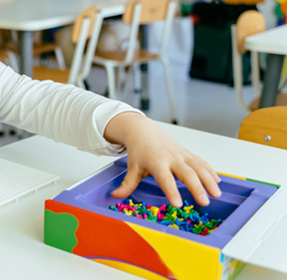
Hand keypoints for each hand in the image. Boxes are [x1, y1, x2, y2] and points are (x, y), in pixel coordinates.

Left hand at [105, 113, 221, 206]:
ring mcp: (182, 154)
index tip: (178, 204)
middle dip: (197, 188)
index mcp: (156, 162)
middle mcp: (171, 158)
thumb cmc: (139, 150)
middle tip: (204, 202)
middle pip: (187, 173)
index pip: (165, 179)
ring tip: (217, 195)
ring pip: (199, 167)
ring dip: (209, 181)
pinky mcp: (188, 153)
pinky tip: (217, 183)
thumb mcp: (132, 167)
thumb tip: (115, 196)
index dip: (171, 191)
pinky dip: (211, 172)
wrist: (143, 131)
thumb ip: (127, 184)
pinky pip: (202, 163)